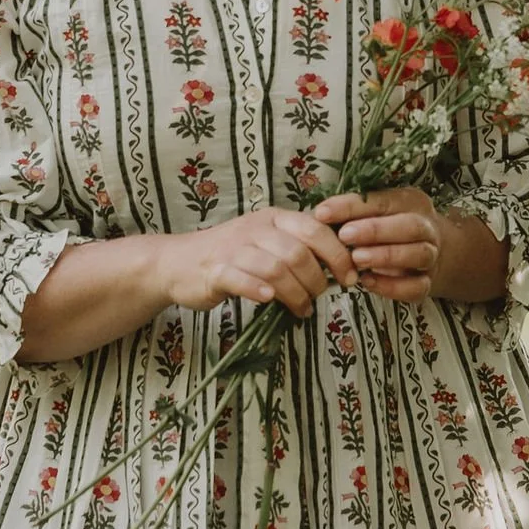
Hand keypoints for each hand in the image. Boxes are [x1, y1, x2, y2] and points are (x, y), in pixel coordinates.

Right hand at [156, 207, 356, 323]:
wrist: (178, 262)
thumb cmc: (231, 255)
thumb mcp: (266, 241)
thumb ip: (298, 247)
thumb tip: (340, 267)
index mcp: (274, 218)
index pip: (314, 228)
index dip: (338, 254)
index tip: (350, 278)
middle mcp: (255, 229)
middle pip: (298, 252)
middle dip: (316, 280)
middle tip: (318, 298)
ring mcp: (234, 249)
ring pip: (275, 268)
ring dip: (295, 294)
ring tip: (301, 309)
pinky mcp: (215, 271)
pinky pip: (241, 279)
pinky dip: (258, 290)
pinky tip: (269, 300)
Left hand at [312, 183, 440, 305]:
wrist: (426, 251)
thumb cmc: (390, 226)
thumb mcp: (375, 212)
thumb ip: (355, 213)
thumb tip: (320, 216)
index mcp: (411, 202)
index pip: (383, 200)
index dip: (352, 206)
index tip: (323, 213)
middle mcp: (426, 227)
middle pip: (410, 226)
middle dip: (376, 230)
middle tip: (344, 236)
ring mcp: (431, 256)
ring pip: (418, 255)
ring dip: (385, 256)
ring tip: (356, 259)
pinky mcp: (427, 282)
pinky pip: (416, 287)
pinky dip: (392, 286)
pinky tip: (368, 281)